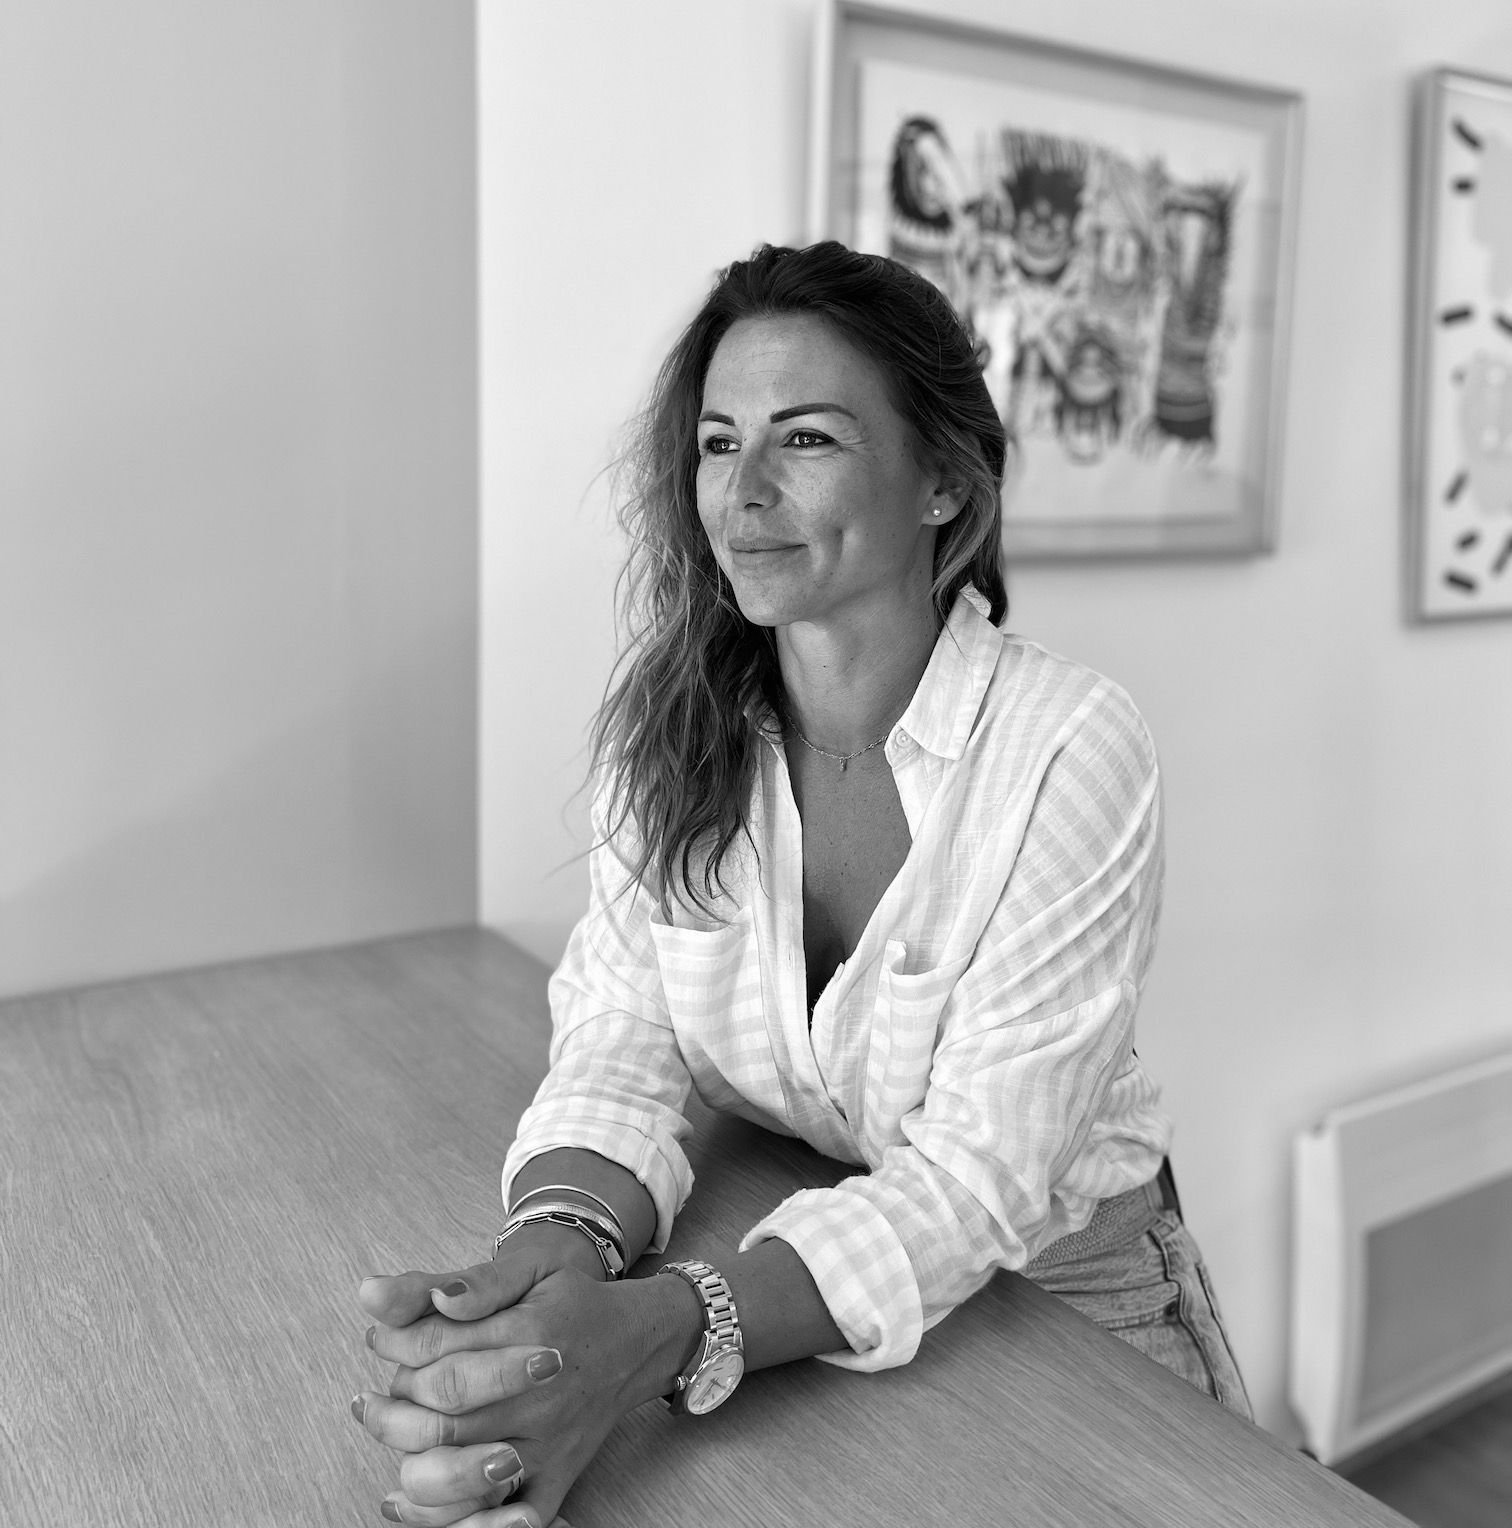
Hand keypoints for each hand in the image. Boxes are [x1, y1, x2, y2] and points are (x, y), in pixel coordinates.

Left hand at [354, 1257, 693, 1527]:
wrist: (636, 1343)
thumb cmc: (575, 1302)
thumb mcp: (532, 1268)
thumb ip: (477, 1282)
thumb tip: (431, 1296)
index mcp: (533, 1333)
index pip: (439, 1347)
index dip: (396, 1345)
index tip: (378, 1340)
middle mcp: (541, 1396)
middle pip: (442, 1415)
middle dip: (391, 1410)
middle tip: (370, 1400)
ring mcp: (548, 1445)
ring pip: (460, 1474)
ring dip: (409, 1463)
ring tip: (386, 1443)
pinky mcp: (556, 1480)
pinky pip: (503, 1521)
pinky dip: (454, 1521)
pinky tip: (409, 1503)